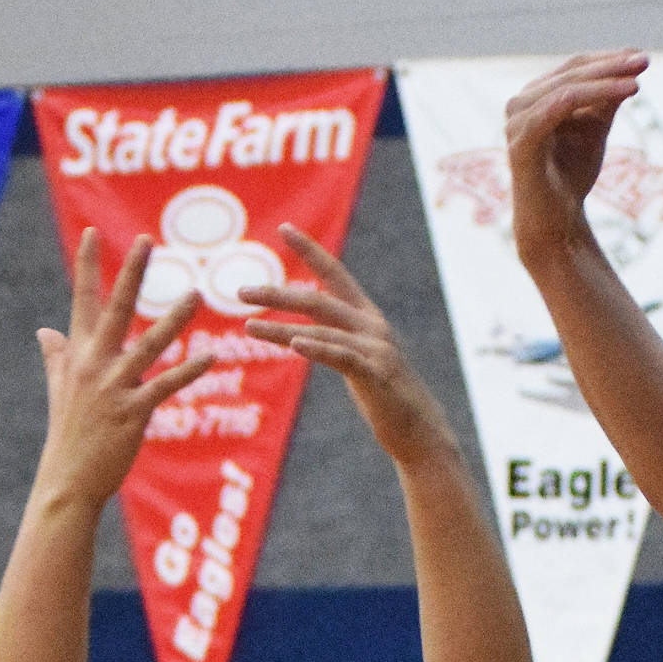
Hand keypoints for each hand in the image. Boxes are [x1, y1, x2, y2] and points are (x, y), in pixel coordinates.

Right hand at [36, 230, 213, 511]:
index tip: (91, 233)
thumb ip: (55, 356)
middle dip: (131, 273)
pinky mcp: (133, 412)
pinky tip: (211, 357)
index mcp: (78, 354)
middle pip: (115, 309)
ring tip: (197, 293)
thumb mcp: (59, 389)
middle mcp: (94, 364)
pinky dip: (188, 372)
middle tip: (146, 239)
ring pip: (148, 344)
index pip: (82, 301)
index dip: (88, 267)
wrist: (68, 479)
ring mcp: (114, 387)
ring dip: (174, 318)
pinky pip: (165, 386)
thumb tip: (44, 331)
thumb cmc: (68, 434)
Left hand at [244, 231, 452, 469]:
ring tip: (248, 327)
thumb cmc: (386, 399)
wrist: (421, 433)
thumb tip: (302, 333)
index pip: (334, 274)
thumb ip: (335, 339)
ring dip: (280, 329)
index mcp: (368, 317)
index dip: (310, 250)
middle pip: (318, 300)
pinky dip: (316, 348)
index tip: (284, 228)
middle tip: (241, 292)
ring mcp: (375, 349)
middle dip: (277, 294)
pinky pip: (341, 356)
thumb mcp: (358, 360)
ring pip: (320, 330)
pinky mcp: (375, 375)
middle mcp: (372, 326)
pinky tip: (294, 343)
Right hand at [505, 50, 648, 264]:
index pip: (575, 67)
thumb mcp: (596, 129)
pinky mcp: (520, 144)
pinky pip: (553, 111)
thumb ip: (608, 98)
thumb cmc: (572, 175)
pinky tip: (617, 94)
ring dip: (604, 82)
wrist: (555, 224)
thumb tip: (632, 64)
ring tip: (636, 84)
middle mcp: (520, 104)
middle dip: (610, 66)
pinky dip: (586, 98)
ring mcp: (516, 123)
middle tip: (645, 61)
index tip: (643, 57)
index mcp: (535, 96)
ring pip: (566, 89)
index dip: (609, 59)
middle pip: (571, 73)